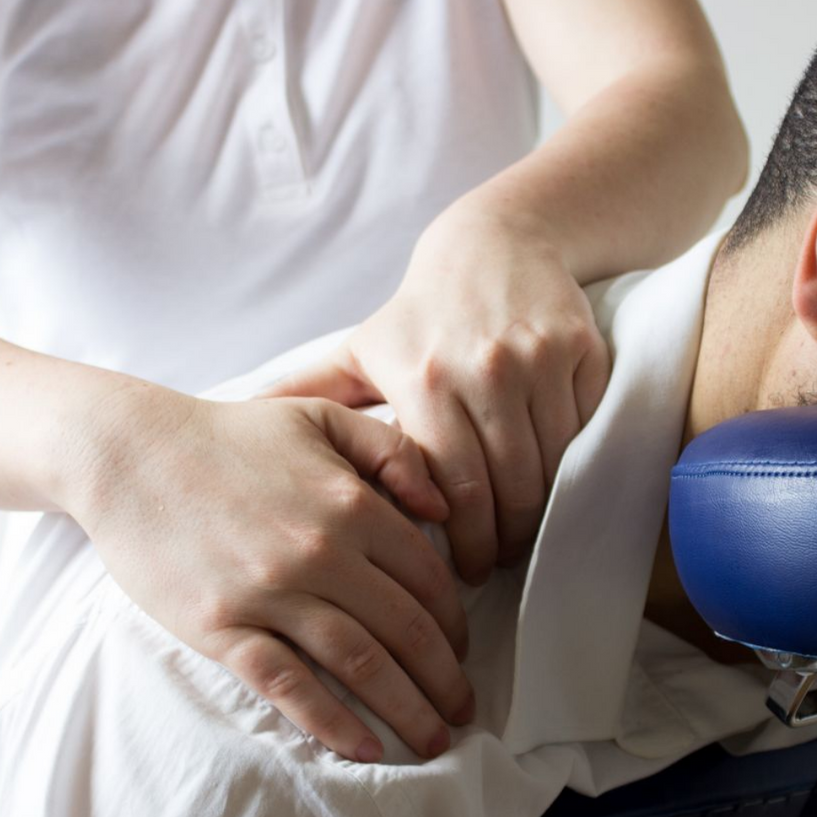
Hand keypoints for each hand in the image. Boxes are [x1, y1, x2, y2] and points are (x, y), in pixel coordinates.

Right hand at [63, 389, 474, 761]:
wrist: (129, 453)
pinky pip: (289, 686)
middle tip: (463, 710)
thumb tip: (443, 510)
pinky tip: (365, 749)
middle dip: (445, 679)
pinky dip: (333, 723)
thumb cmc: (229, 435)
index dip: (455, 623)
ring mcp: (270, 594)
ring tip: (433, 741)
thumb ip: (393, 451)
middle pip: (406, 631)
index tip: (463, 652)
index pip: (429, 578)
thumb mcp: (321, 417)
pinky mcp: (223, 628)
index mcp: (352, 504)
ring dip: (406, 710)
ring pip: (360, 665)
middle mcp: (321, 553)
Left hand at [262, 215, 610, 583]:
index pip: (453, 490)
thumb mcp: (358, 351)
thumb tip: (232, 418)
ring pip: (552, 465)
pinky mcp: (580, 350)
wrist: (494, 243)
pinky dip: (574, 463)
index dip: (464, 543)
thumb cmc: (420, 314)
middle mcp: (484, 371)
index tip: (464, 572)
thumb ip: (305, 394)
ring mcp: (538, 360)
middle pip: (508, 488)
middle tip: (497, 564)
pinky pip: (584, 429)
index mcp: (423, 381)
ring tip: (523, 535)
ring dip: (543, 512)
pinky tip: (554, 484)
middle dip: (505, 540)